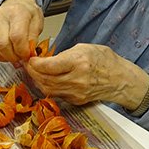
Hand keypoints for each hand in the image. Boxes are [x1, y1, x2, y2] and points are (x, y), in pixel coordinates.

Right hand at [0, 0, 43, 62]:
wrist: (16, 3)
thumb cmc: (27, 13)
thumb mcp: (38, 22)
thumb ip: (34, 38)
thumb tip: (28, 53)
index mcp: (17, 12)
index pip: (17, 37)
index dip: (22, 51)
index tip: (27, 55)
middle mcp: (0, 16)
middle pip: (2, 45)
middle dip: (13, 56)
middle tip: (20, 57)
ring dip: (4, 57)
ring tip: (13, 54)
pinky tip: (5, 51)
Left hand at [24, 43, 148, 109]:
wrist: (120, 79)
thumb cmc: (105, 60)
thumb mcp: (84, 48)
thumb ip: (64, 54)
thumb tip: (47, 59)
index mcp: (79, 62)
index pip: (48, 66)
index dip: (34, 63)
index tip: (30, 58)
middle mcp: (76, 79)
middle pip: (45, 79)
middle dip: (32, 72)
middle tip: (28, 64)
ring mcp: (76, 92)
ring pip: (48, 89)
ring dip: (37, 81)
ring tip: (34, 72)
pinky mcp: (76, 100)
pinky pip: (56, 94)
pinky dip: (48, 86)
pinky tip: (46, 79)